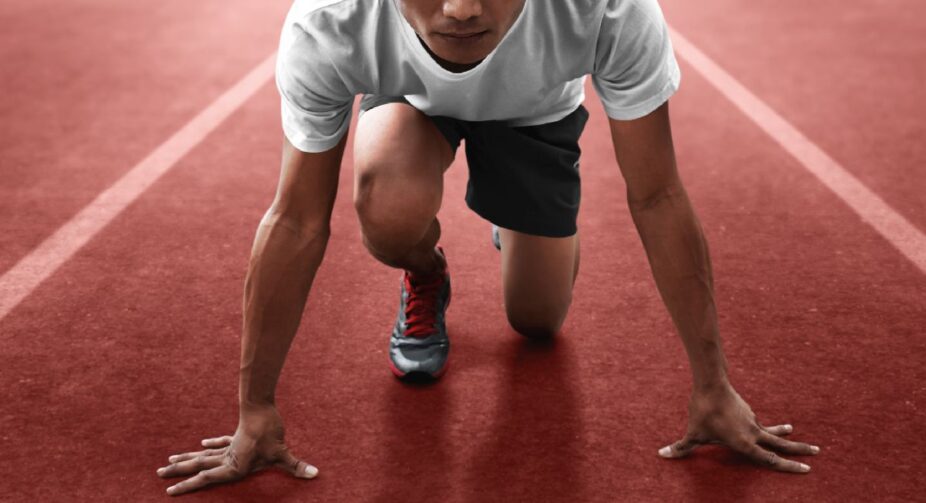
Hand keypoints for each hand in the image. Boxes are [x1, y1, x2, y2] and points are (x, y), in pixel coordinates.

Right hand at [157, 405, 317, 495]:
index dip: (188, 486)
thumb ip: (296, 466)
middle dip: (179, 473)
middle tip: (159, 475)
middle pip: (198, 466)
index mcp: (232, 466)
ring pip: (203, 455)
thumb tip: (316, 474)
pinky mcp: (236, 436)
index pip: (206, 479)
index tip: (170, 491)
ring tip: (168, 460)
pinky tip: (202, 444)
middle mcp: (227, 458)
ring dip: (186, 459)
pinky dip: (211, 445)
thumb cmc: (270, 433)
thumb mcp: (282, 453)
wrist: (260, 407)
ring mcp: (230, 446)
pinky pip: (220, 444)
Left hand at [658, 385, 820, 472]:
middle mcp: (753, 432)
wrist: (710, 383)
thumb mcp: (692, 433)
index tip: (806, 469)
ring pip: (770, 431)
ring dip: (782, 434)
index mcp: (744, 443)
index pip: (770, 460)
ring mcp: (752, 420)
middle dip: (799, 449)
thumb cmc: (702, 412)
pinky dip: (760, 425)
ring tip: (792, 431)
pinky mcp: (747, 410)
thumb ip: (680, 448)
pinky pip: (755, 422)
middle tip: (817, 452)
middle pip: (780, 444)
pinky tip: (747, 421)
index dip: (788, 467)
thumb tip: (662, 455)